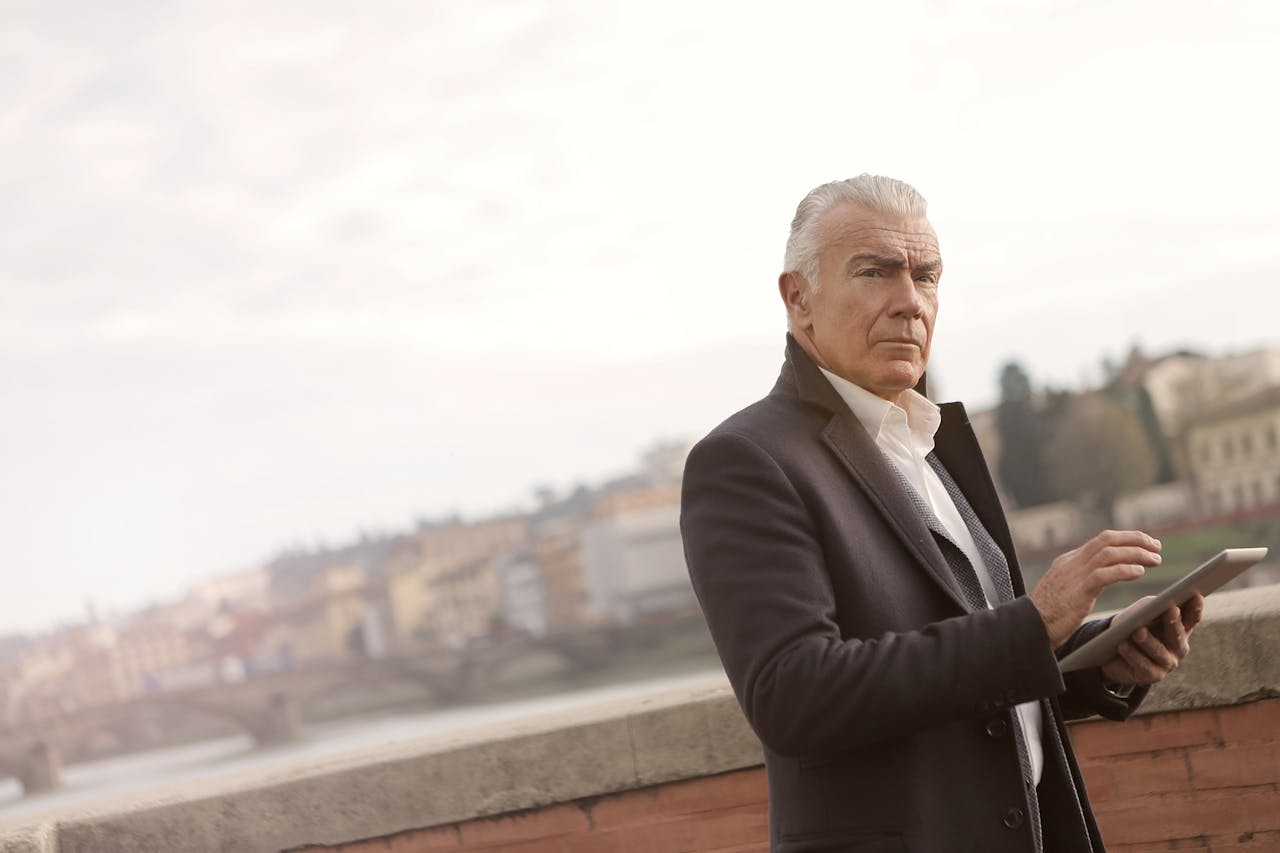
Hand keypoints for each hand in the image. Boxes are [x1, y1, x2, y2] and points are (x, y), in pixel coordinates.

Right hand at [1030, 529, 1161, 648]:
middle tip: (1156, 546)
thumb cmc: (1048, 614)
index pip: (1101, 540)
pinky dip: (1125, 570)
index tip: (1145, 543)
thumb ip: (1081, 579)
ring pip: (1110, 553)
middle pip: (1107, 539)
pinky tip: (1140, 572)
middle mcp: (1072, 562)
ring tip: (1156, 560)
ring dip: (1136, 554)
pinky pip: (1105, 573)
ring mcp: (1074, 574)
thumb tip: (1101, 576)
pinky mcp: (1078, 590)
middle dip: (1135, 539)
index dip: (1126, 539)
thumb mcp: (1065, 589)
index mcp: (1069, 560)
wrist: (1030, 626)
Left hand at [1100, 592, 1204, 685]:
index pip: (1191, 618)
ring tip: (1137, 631)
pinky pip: (1143, 665)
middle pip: (1178, 635)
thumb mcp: (1140, 613)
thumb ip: (1152, 607)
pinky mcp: (1152, 676)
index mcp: (1180, 629)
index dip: (1195, 608)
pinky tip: (1123, 645)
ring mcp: (1167, 664)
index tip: (1196, 595)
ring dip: (1148, 641)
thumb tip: (1158, 603)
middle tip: (1171, 609)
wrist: (1111, 654)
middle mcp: (1178, 648)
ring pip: (1159, 651)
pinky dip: (1132, 654)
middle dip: (1174, 623)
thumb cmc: (1130, 627)